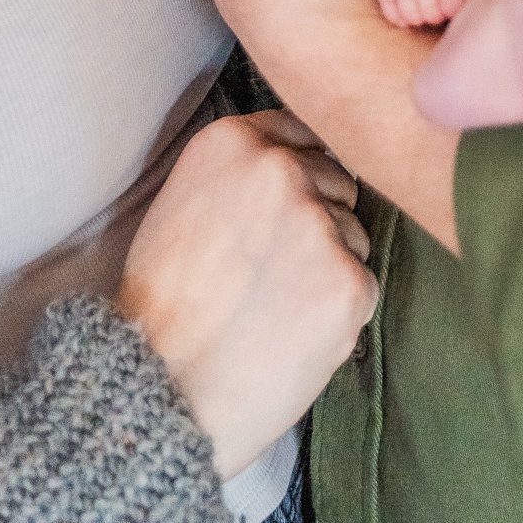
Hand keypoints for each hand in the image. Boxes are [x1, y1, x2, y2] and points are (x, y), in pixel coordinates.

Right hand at [116, 108, 375, 477]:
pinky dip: (339, 314)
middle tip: (271, 272)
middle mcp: (279, 168)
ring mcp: (317, 223)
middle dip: (317, 221)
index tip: (283, 208)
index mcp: (232, 141)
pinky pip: (363, 286)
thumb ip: (240, 172)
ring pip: (354, 234)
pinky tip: (293, 334)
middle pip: (336, 181)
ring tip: (275, 307)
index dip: (299, 174)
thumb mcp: (184, 203)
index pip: (301, 132)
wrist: (160, 390)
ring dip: (329, 267)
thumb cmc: (165, 306)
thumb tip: (305, 162)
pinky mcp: (347, 281)